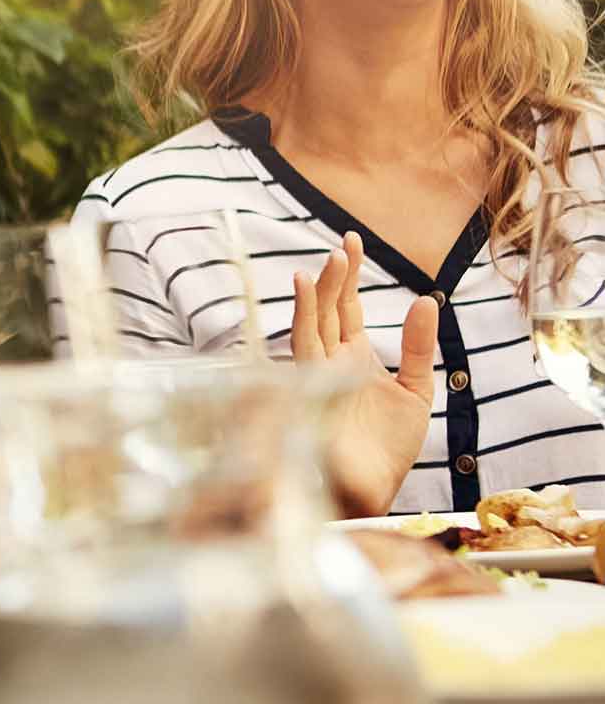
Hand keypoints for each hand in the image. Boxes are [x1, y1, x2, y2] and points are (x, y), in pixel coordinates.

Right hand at [290, 232, 437, 516]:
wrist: (374, 488)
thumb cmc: (389, 446)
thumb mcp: (415, 389)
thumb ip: (417, 346)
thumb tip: (426, 299)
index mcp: (352, 358)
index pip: (344, 308)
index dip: (347, 276)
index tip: (351, 242)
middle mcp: (331, 362)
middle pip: (327, 309)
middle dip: (334, 277)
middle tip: (344, 243)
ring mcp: (319, 376)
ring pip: (311, 324)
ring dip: (317, 294)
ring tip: (325, 264)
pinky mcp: (313, 392)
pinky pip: (305, 351)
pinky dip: (304, 321)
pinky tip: (308, 299)